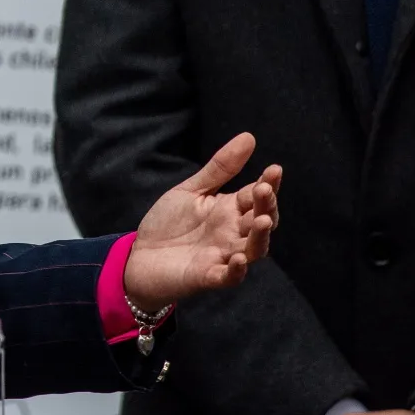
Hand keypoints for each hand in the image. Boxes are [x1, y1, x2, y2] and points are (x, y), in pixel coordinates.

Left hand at [122, 132, 279, 308]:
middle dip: (266, 207)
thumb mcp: (192, 190)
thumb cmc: (170, 223)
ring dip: (260, 238)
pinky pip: (228, 277)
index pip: (256, 197)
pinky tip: (238, 258)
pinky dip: (236, 270)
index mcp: (230, 211)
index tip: (274, 169)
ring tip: (263, 220)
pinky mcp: (208, 276)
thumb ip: (219, 168)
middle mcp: (233, 234)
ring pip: (252, 250)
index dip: (267, 184)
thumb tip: (249, 137)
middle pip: (260, 222)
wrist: (140, 256)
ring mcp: (223, 256)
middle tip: (265, 190)